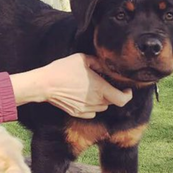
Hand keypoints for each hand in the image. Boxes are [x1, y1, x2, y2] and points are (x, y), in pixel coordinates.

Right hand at [10, 54, 132, 118]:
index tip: (126, 89)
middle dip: (113, 94)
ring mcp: (86, 109)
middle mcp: (95, 101)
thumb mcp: (82, 59)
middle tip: (106, 84)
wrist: (44, 84)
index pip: (122, 100)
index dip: (128, 95)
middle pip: (112, 102)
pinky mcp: (77, 113)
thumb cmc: (63, 70)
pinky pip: (91, 112)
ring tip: (93, 90)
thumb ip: (97, 62)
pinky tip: (84, 97)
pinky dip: (92, 107)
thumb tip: (103, 65)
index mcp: (100, 88)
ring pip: (102, 108)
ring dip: (102, 100)